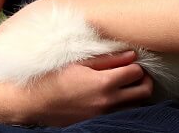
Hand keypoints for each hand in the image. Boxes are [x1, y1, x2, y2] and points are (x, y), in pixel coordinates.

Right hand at [26, 50, 152, 126]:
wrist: (33, 103)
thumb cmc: (54, 77)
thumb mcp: (79, 62)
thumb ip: (108, 59)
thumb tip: (131, 55)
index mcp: (104, 83)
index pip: (137, 72)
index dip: (136, 64)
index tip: (130, 61)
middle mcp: (108, 102)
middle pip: (144, 91)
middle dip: (144, 79)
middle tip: (135, 72)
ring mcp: (104, 115)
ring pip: (136, 105)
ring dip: (136, 94)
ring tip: (126, 84)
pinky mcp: (98, 122)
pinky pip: (122, 114)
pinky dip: (125, 105)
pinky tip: (115, 96)